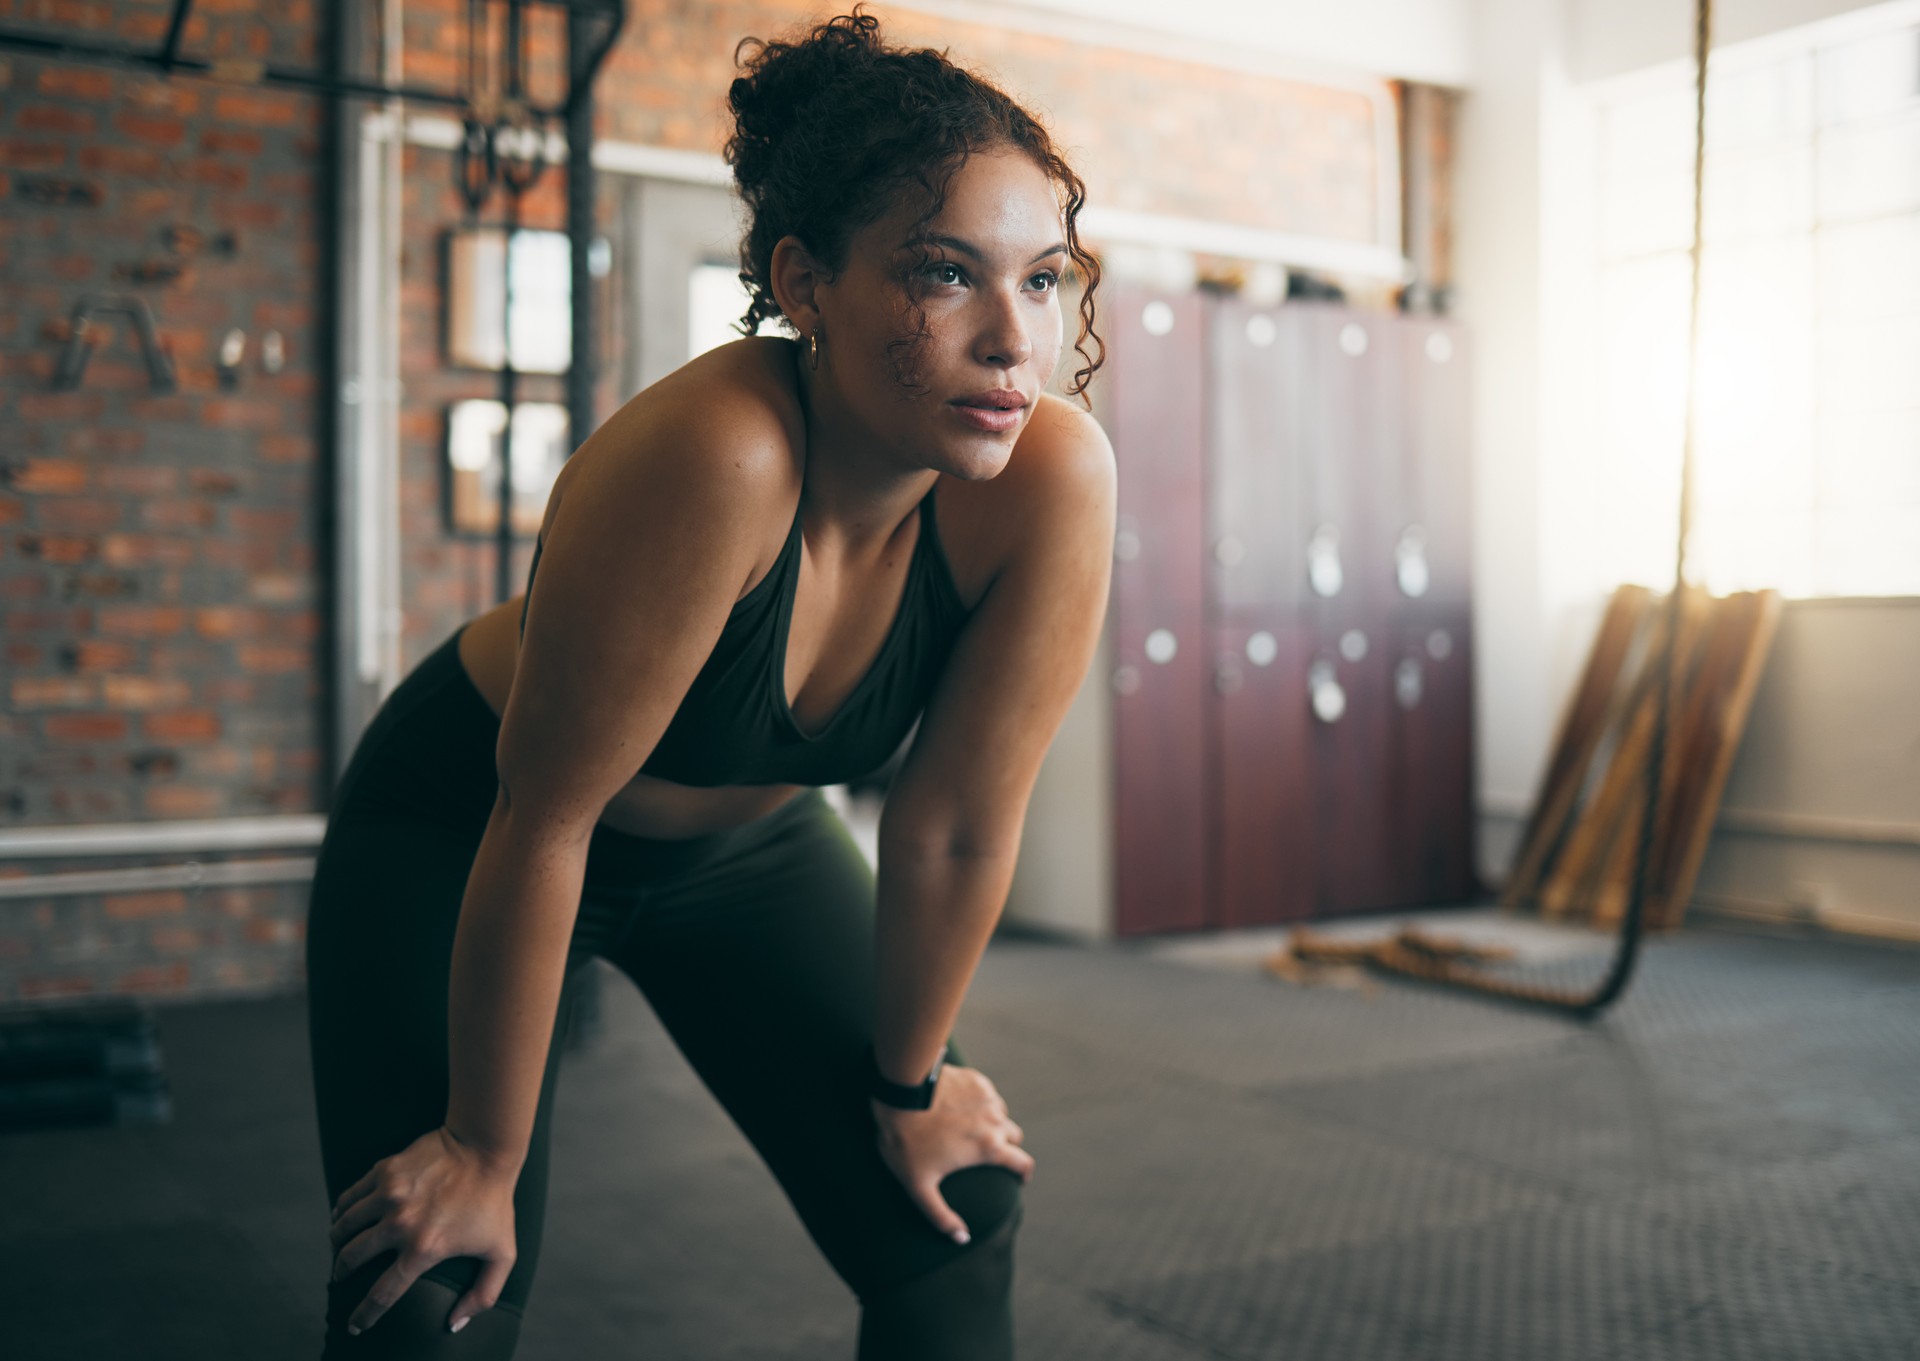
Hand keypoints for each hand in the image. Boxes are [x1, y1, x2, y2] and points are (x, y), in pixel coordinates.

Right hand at [327, 1125, 519, 1335]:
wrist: (485, 1148)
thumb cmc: (495, 1202)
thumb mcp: (502, 1253)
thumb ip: (483, 1295)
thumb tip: (454, 1324)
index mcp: (424, 1249)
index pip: (382, 1294)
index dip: (364, 1316)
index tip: (355, 1326)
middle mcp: (400, 1224)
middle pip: (351, 1260)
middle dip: (341, 1274)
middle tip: (341, 1278)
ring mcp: (389, 1195)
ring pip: (343, 1228)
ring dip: (337, 1243)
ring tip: (340, 1249)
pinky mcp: (384, 1171)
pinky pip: (349, 1198)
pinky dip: (341, 1212)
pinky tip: (343, 1218)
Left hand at [871, 1064, 1033, 1243]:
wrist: (900, 1090)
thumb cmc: (906, 1141)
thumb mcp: (918, 1185)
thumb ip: (940, 1216)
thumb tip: (962, 1239)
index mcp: (989, 1148)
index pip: (1023, 1163)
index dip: (1024, 1173)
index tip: (1019, 1178)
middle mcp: (996, 1120)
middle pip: (1014, 1137)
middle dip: (1006, 1147)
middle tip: (985, 1154)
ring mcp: (987, 1097)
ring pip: (1000, 1113)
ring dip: (992, 1122)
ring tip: (969, 1129)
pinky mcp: (975, 1079)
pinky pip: (986, 1094)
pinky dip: (979, 1102)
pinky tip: (958, 1107)